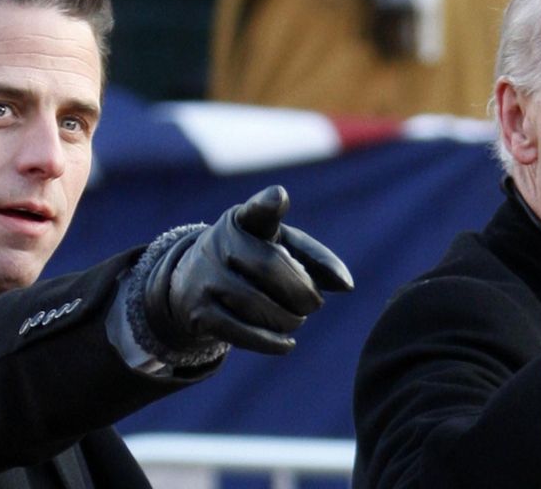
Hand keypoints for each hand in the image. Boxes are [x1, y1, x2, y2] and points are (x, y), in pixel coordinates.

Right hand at [144, 185, 352, 354]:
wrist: (193, 285)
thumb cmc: (251, 259)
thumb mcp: (279, 247)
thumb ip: (314, 258)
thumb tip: (346, 285)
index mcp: (242, 221)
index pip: (256, 210)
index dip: (267, 204)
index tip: (279, 197)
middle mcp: (218, 244)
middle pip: (268, 268)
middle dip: (300, 292)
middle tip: (314, 304)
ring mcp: (204, 279)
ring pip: (255, 304)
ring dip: (287, 319)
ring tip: (296, 319)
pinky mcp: (199, 314)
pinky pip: (240, 332)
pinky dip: (271, 342)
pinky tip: (287, 343)